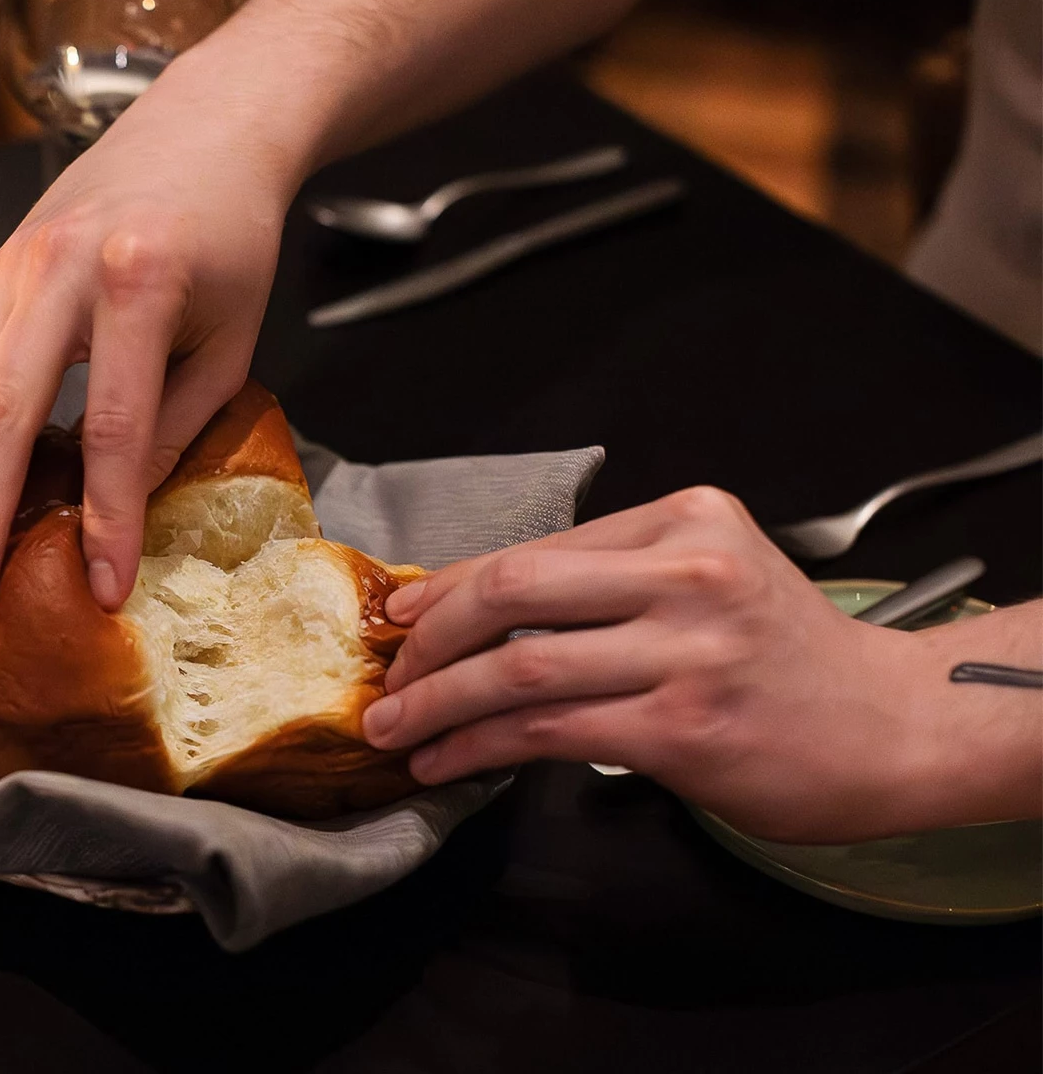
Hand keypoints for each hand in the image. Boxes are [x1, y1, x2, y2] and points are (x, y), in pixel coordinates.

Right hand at [0, 74, 296, 615]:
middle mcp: (60, 269)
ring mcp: (14, 267)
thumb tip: (121, 513)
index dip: (105, 518)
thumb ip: (176, 425)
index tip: (101, 590)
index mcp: (137, 280)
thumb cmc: (230, 234)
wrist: (204, 129)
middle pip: (5, 413)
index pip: (113, 427)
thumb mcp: (231, 339)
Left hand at [362, 487, 1037, 842]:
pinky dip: (480, 748)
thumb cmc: (787, 659)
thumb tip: (476, 608)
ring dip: (436, 701)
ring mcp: (686, 650)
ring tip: (394, 726)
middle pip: (513, 592)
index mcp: (686, 519)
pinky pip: (547, 730)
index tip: (399, 617)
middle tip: (388, 674)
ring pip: (518, 666)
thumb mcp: (710, 581)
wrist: (893, 726)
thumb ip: (609, 582)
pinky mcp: (682, 726)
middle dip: (429, 639)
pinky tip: (446, 761)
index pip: (535, 549)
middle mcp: (687, 573)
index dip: (449, 586)